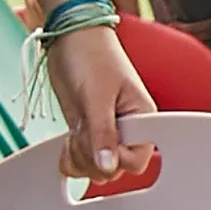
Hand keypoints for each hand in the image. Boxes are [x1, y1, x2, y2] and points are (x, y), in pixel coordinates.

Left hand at [44, 21, 156, 183]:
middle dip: (92, 157)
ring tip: (75, 132)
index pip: (137, 162)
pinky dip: (70, 157)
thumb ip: (103, 133)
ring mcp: (105, 132)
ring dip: (79, 157)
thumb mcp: (97, 96)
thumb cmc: (91, 56)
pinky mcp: (86, 131)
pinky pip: (80, 160)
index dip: (115, 159)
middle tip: (82, 131)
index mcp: (143, 119)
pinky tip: (67, 141)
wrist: (69, 39)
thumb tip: (108, 167)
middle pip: (114, 170)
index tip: (98, 142)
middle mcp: (127, 130)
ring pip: (94, 168)